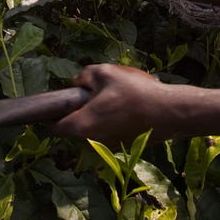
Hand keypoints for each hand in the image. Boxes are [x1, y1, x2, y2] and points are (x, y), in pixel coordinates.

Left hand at [51, 64, 185, 145]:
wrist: (169, 112)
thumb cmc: (134, 92)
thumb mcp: (105, 73)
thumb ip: (84, 76)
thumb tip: (78, 83)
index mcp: (82, 125)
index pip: (55, 127)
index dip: (50, 116)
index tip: (54, 105)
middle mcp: (92, 141)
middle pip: (75, 127)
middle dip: (77, 111)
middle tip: (88, 93)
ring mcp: (108, 146)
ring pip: (93, 129)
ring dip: (95, 116)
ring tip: (111, 97)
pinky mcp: (123, 146)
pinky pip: (108, 131)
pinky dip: (110, 121)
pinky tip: (125, 106)